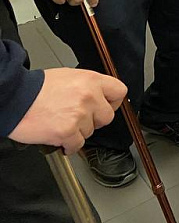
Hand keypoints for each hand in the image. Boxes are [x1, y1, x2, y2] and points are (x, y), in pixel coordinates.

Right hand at [8, 68, 126, 154]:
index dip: (113, 102)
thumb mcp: (69, 76)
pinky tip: (61, 139)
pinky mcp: (67, 131)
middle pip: (107, 116)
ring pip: (90, 131)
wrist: (15, 98)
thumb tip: (97, 96)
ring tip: (63, 124)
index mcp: (91, 80)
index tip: (106, 107)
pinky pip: (77, 144)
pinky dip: (69, 145)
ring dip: (78, 132)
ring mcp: (79, 114)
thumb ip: (87, 86)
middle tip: (81, 119)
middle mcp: (89, 96)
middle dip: (94, 120)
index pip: (119, 92)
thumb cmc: (36, 88)